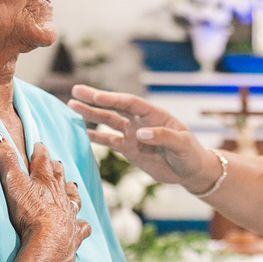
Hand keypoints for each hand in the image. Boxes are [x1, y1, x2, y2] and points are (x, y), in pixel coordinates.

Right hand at [0, 135, 91, 261]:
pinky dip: (82, 224)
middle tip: (54, 163)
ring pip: (73, 198)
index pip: (43, 159)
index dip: (40, 151)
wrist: (49, 243)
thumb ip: (5, 159)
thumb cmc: (30, 212)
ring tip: (71, 187)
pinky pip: (82, 227)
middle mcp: (61, 195)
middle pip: (60, 176)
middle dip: (56, 168)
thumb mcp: (12, 182)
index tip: (38, 145)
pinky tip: (82, 224)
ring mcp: (70, 214)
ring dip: (71, 191)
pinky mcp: (74, 234)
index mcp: (46, 180)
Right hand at [68, 85, 221, 191]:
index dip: (112, 98)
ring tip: (72, 106)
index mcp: (154, 115)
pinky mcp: (129, 150)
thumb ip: (162, 136)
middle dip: (95, 99)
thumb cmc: (190, 153)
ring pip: (108, 122)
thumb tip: (139, 133)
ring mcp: (133, 135)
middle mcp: (140, 121)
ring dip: (91, 115)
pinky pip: (109, 141)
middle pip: (114, 108)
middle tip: (75, 90)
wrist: (190, 170)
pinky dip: (95, 136)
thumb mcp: (181, 143)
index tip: (95, 96)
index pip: (129, 103)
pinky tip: (81, 132)